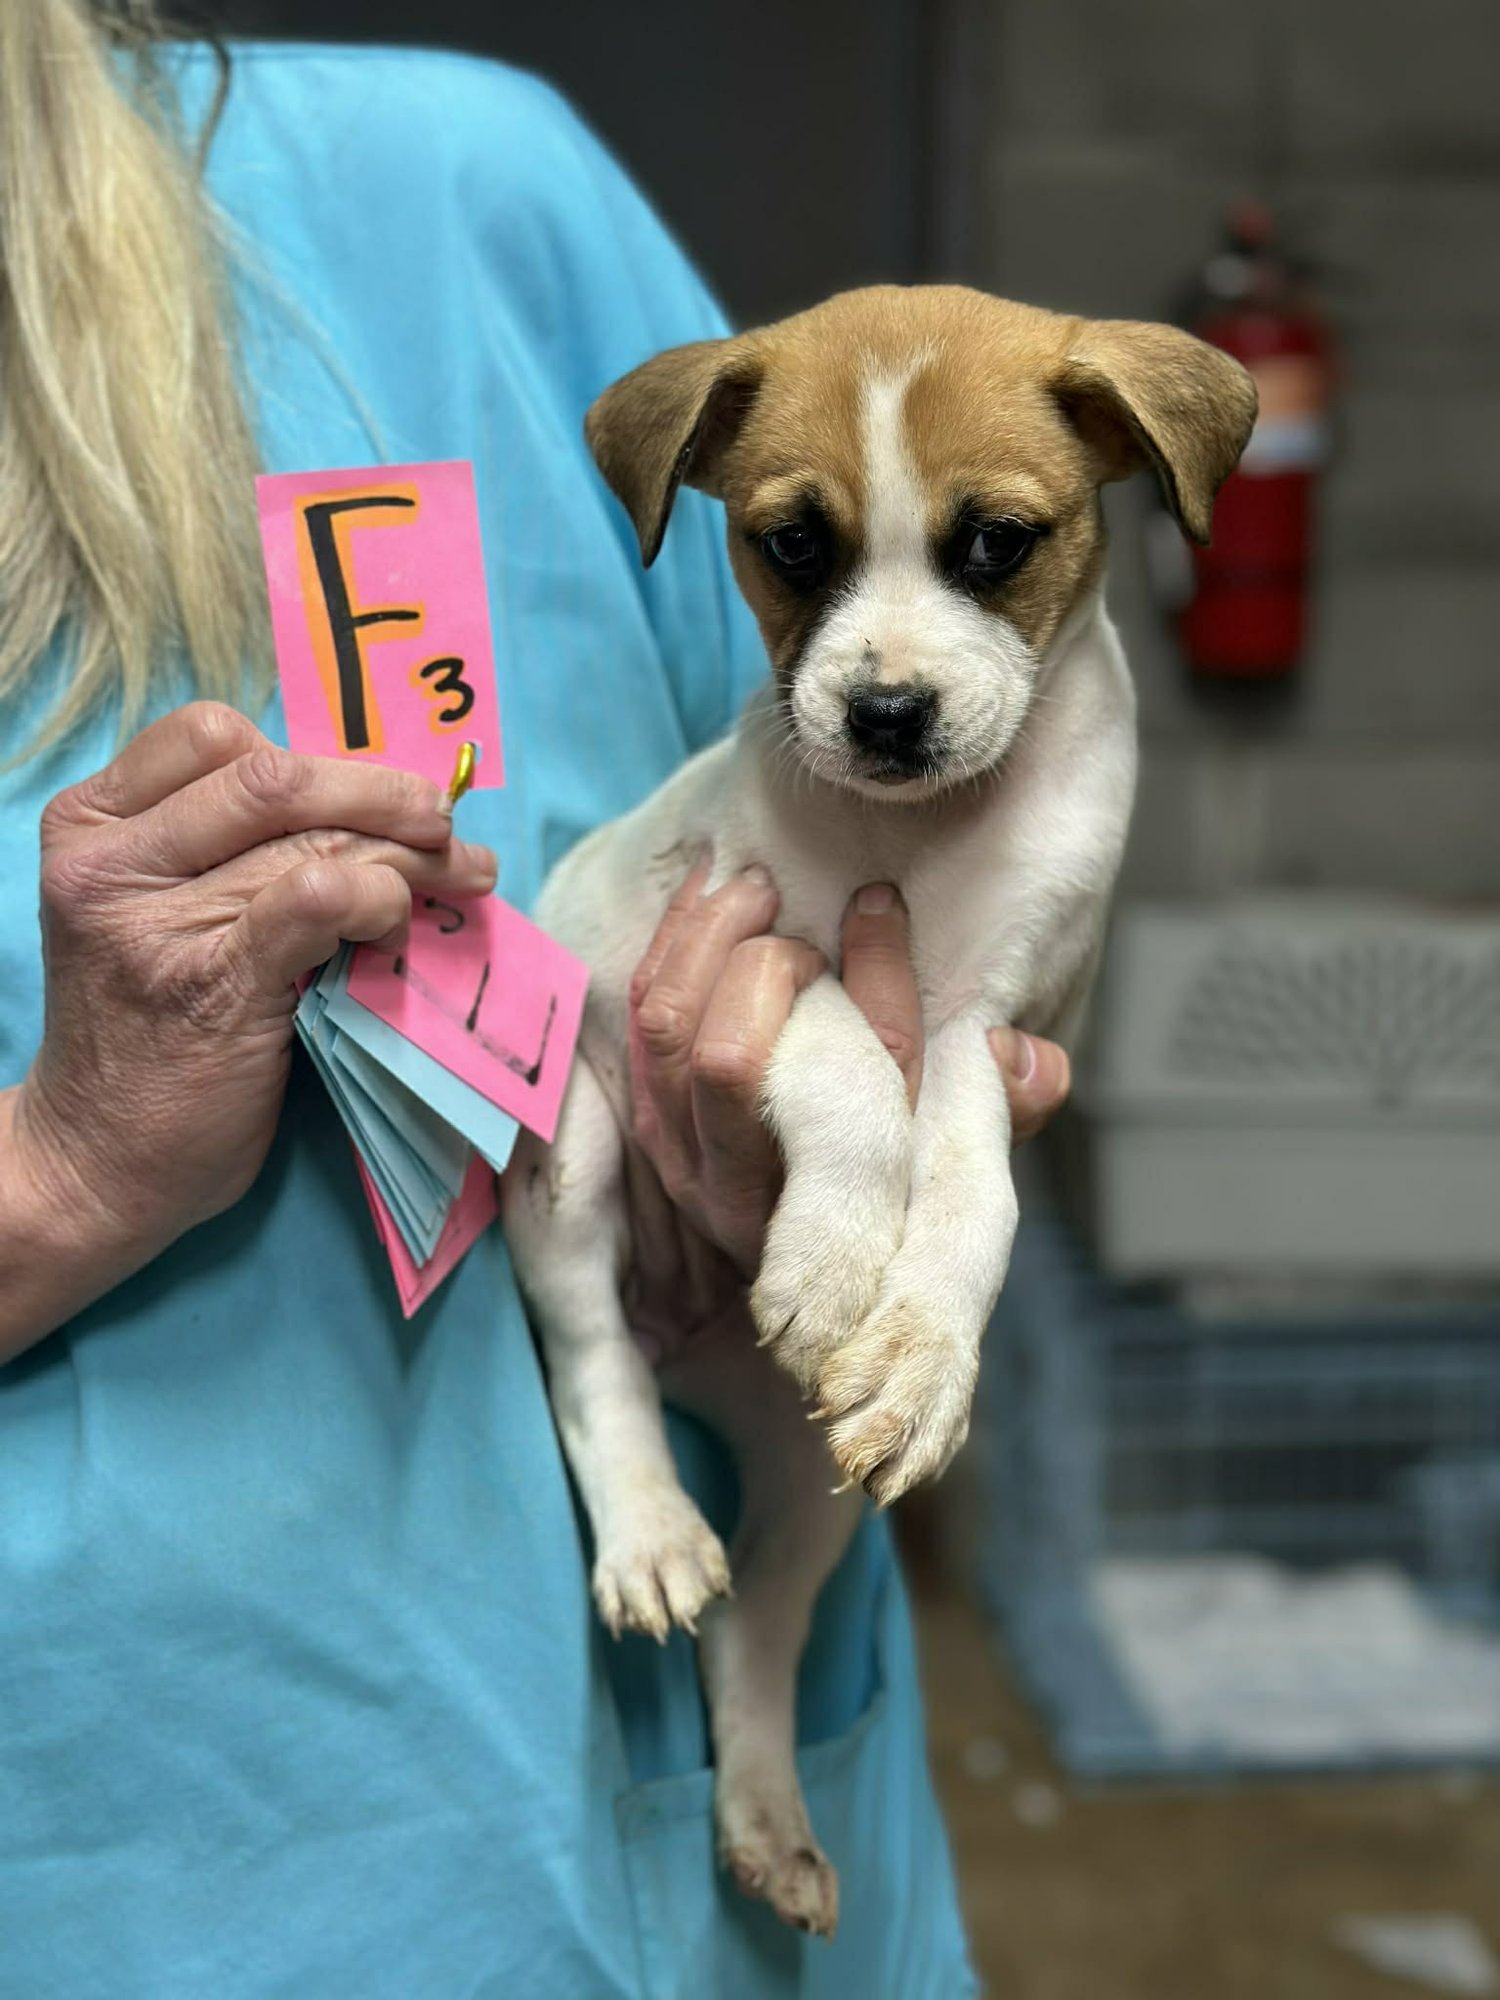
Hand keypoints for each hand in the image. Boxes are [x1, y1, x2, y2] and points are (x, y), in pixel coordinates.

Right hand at [3, 702, 495, 1348]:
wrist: (98, 1161)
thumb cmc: (154, 1031)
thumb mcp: (163, 912)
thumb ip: (231, 849)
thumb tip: (374, 802)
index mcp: (92, 823)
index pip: (215, 736)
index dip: (313, 757)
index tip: (376, 794)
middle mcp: (109, 862)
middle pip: (274, 779)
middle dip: (383, 793)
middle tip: (445, 826)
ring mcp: (154, 922)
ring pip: (312, 840)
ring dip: (409, 854)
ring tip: (460, 878)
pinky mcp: (215, 982)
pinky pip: (320, 895)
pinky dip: (381, 897)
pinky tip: (399, 925)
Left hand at [623, 861, 1069, 1298]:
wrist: (798, 1260)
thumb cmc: (893, 1183)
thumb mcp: (960, 1154)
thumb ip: (1005, 1107)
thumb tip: (1021, 1057)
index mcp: (831, 1199)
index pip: (848, 1083)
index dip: (875, 978)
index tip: (881, 905)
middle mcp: (740, 1188)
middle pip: (729, 1057)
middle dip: (774, 965)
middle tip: (813, 929)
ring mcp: (678, 1151)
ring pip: (668, 1023)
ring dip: (710, 937)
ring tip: (758, 889)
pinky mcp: (645, 1111)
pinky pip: (639, 1010)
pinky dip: (671, 942)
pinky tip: (710, 894)